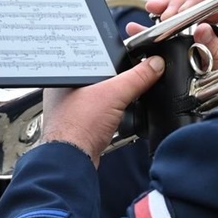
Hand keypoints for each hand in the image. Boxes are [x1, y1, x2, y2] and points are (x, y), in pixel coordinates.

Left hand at [41, 56, 165, 167]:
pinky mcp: (80, 124)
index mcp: (65, 75)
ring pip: (99, 95)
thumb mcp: (114, 95)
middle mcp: (64, 90)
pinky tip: (115, 117)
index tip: (131, 59)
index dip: (113, 56)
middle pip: (98, 76)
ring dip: (114, 98)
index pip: (93, 57)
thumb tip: (154, 65)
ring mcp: (71, 109)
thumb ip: (137, 77)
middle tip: (128, 81)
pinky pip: (100, 112)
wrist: (72, 161)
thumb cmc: (76, 127)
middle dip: (116, 79)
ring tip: (120, 102)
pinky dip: (110, 113)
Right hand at [127, 0, 217, 94]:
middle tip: (165, 15)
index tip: (182, 10)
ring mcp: (216, 37)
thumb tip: (203, 30)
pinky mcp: (201, 47)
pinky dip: (163, 28)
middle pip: (205, 2)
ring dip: (170, 10)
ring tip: (153, 12)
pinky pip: (182, 30)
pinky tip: (146, 26)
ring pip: (191, 13)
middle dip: (181, 3)